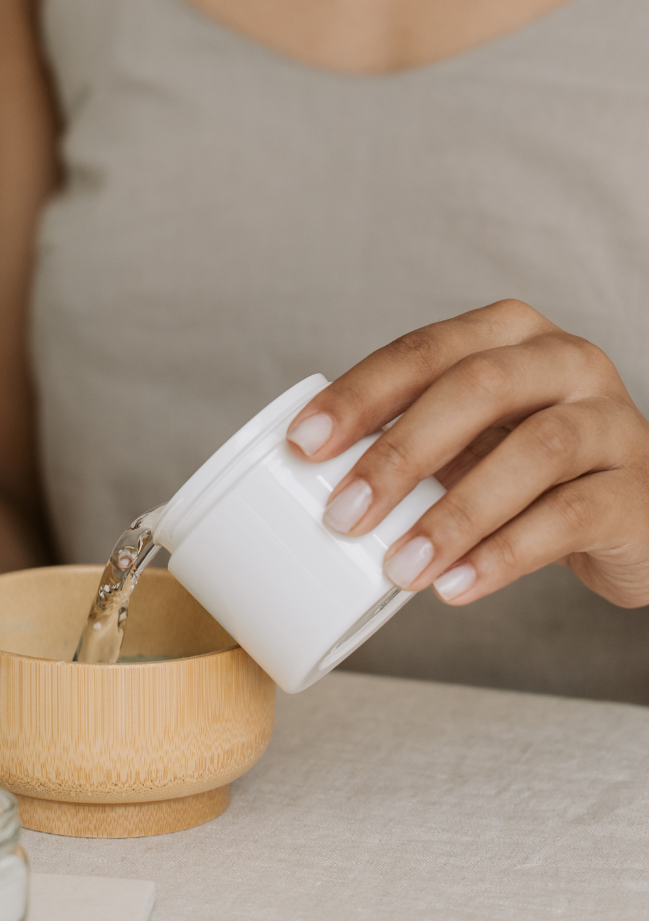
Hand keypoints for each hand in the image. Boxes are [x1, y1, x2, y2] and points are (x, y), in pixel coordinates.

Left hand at [285, 300, 648, 608]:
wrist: (631, 508)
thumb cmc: (524, 466)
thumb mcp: (464, 437)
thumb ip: (405, 437)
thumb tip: (311, 469)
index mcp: (505, 334)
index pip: (421, 351)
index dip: (359, 395)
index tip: (304, 443)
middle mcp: (563, 360)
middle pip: (475, 389)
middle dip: (398, 455)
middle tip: (343, 515)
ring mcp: (610, 419)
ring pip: (533, 453)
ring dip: (452, 516)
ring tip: (399, 567)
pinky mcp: (636, 488)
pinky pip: (569, 515)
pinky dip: (503, 554)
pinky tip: (456, 586)